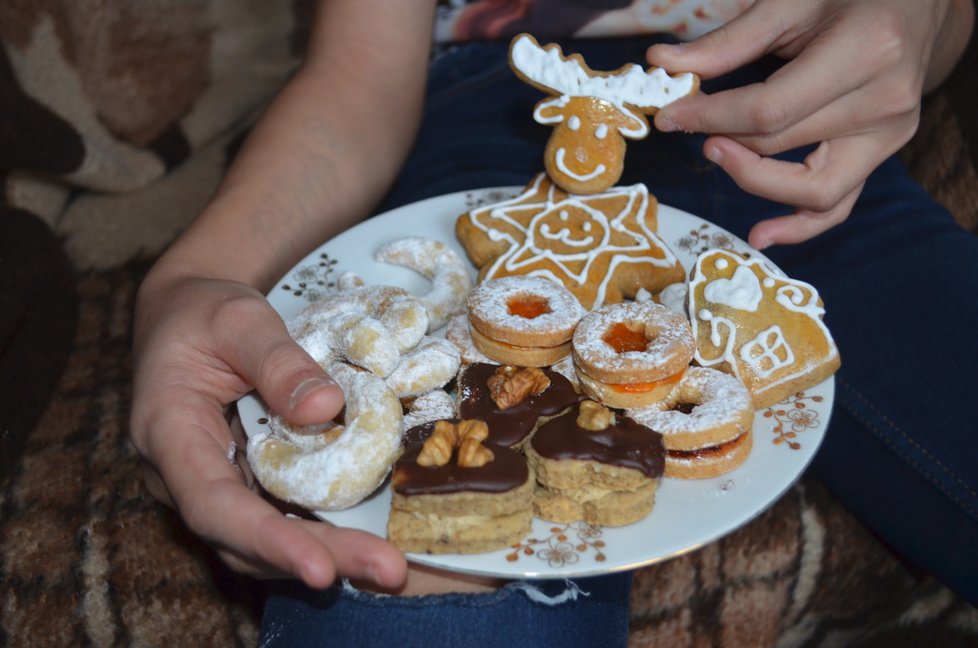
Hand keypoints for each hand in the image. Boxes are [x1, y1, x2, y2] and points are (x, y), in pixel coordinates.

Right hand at [129, 272, 407, 587]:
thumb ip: (278, 362)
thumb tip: (327, 407)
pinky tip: (368, 541)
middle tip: (386, 570)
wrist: (189, 316)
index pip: (212, 503)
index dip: (266, 538)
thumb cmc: (205, 313)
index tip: (320, 567)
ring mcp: (214, 484)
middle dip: (318, 557)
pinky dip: (322, 534)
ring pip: (263, 540)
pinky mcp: (244, 483)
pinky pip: (278, 518)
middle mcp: (184, 476)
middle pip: (244, 537)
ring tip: (386, 565)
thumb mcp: (239, 319)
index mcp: (168, 433)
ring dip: (327, 554)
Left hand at [647, 0, 972, 247]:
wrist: (917, 7)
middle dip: (723, 140)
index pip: (769, 110)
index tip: (670, 115)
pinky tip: (762, 235)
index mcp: (865, 52)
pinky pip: (839, 205)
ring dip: (754, 182)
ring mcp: (889, 136)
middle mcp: (885, 101)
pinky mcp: (882, 156)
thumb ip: (728, 42)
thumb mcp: (790, 4)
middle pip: (782, 145)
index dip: (710, 118)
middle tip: (689, 125)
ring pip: (813, 190)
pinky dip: (800, 226)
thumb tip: (662, 63)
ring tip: (717, 157)